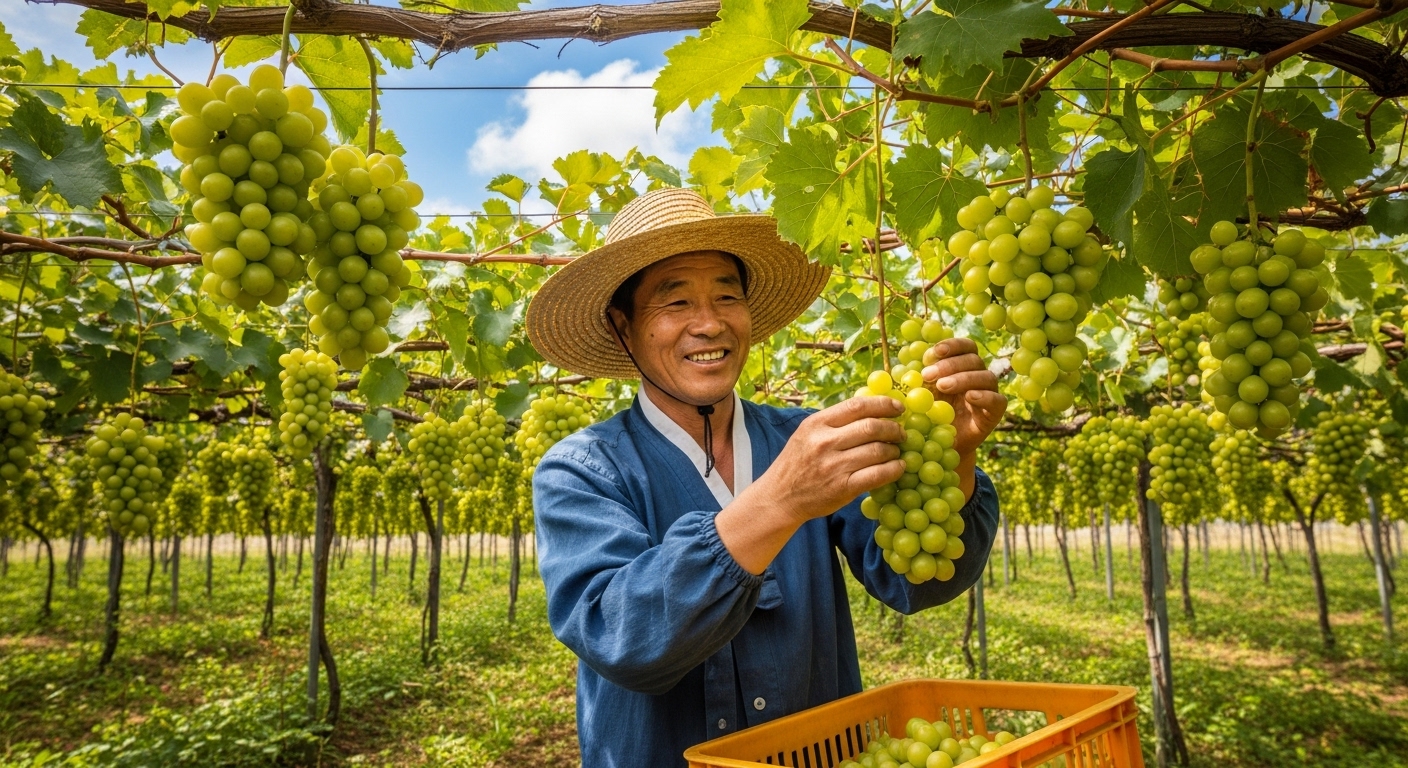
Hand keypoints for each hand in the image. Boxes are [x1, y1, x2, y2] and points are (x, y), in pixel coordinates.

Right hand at [755, 396, 906, 524]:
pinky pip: (877, 475)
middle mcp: (825, 442)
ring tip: (896, 452)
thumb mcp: (808, 434)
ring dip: (895, 450)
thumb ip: (834, 422)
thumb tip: (872, 409)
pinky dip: (894, 469)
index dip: (883, 404)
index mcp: (817, 424)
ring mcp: (834, 466)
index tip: (898, 408)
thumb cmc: (798, 462)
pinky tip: (898, 467)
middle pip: (871, 427)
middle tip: (901, 433)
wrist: (780, 496)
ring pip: (878, 451)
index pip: (857, 406)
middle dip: (893, 429)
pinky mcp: (843, 488)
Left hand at [921, 337, 1005, 456]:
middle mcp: (978, 376)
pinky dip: (985, 396)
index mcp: (963, 367)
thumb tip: (904, 358)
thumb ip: (918, 377)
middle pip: (973, 360)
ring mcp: (989, 393)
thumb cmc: (930, 415)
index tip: (934, 352)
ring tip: (942, 386)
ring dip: (963, 378)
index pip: (966, 347)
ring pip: (986, 377)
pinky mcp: (995, 413)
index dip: (953, 345)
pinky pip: (997, 400)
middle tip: (928, 374)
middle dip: (950, 364)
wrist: (941, 445)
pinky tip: (970, 396)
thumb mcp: (920, 394)